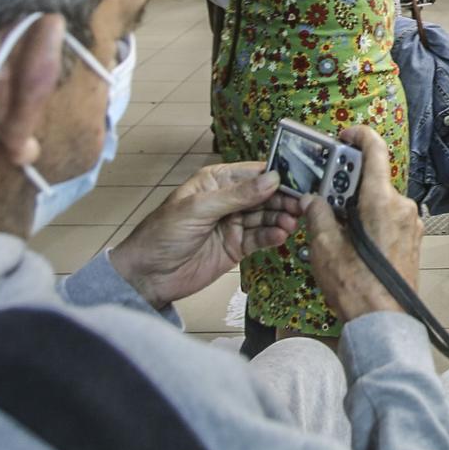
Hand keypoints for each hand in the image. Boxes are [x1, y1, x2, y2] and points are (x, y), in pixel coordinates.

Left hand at [110, 164, 302, 310]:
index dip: (276, 175)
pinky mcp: (236, 247)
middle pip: (264, 195)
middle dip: (283, 199)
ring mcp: (233, 224)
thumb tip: (272, 179)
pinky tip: (281, 236)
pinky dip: (272, 237)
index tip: (299, 180)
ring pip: (266, 217)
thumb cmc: (163, 234)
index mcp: (216, 181)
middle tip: (301, 205)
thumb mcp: (199, 209)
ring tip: (293, 223)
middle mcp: (228, 200)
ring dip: (280, 218)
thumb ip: (237, 196)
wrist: (147, 276)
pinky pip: (260, 238)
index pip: (253, 173)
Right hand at [301, 126, 423, 321]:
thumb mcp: (324, 248)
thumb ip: (317, 215)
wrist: (385, 323)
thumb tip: (312, 201)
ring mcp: (411, 224)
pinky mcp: (413, 240)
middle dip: (347, 182)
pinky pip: (389, 218)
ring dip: (357, 205)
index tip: (344, 136)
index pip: (375, 151)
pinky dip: (370, 220)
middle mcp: (402, 207)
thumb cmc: (357, 287)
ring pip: (380, 201)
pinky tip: (353, 240)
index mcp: (382, 201)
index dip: (359, 136)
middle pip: (373, 180)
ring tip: (334, 225)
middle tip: (324, 194)